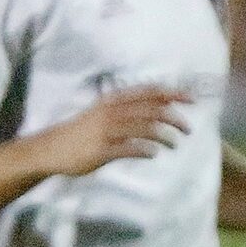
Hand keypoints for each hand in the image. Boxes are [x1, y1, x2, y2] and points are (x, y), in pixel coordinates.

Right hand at [31, 86, 192, 178]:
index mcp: (113, 101)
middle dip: (173, 117)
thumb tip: (161, 111)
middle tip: (189, 129)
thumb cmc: (85, 132)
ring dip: (163, 136)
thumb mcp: (106, 115)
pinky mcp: (102, 150)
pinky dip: (144, 150)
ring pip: (141, 128)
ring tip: (175, 144)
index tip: (191, 99)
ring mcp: (106, 130)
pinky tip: (153, 154)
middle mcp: (110, 112)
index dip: (170, 94)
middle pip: (148, 109)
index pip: (147, 93)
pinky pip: (128, 148)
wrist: (53, 148)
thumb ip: (131, 112)